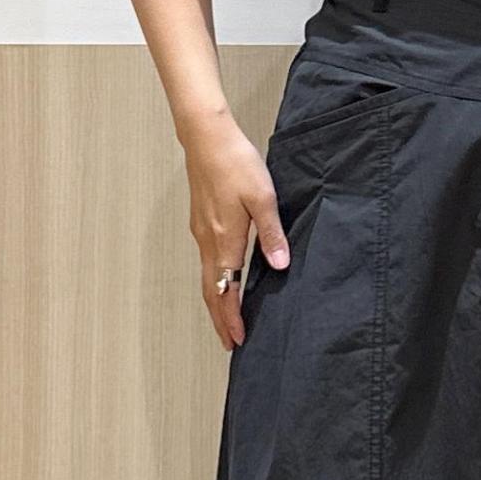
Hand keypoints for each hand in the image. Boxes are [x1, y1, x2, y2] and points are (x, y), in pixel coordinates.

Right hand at [181, 110, 289, 350]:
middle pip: (211, 291)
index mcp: (225, 240)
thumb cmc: (235, 163)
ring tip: (225, 319)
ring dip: (216, 301)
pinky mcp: (201, 221)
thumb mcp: (263, 198)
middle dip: (220, 319)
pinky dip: (213, 281)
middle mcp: (208, 241)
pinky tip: (223, 281)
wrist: (206, 137)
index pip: (226, 290)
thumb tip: (279, 266)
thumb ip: (271, 234)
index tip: (237, 339)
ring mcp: (201, 231)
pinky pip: (207, 262)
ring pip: (207, 278)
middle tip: (229, 342)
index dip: (231, 317)